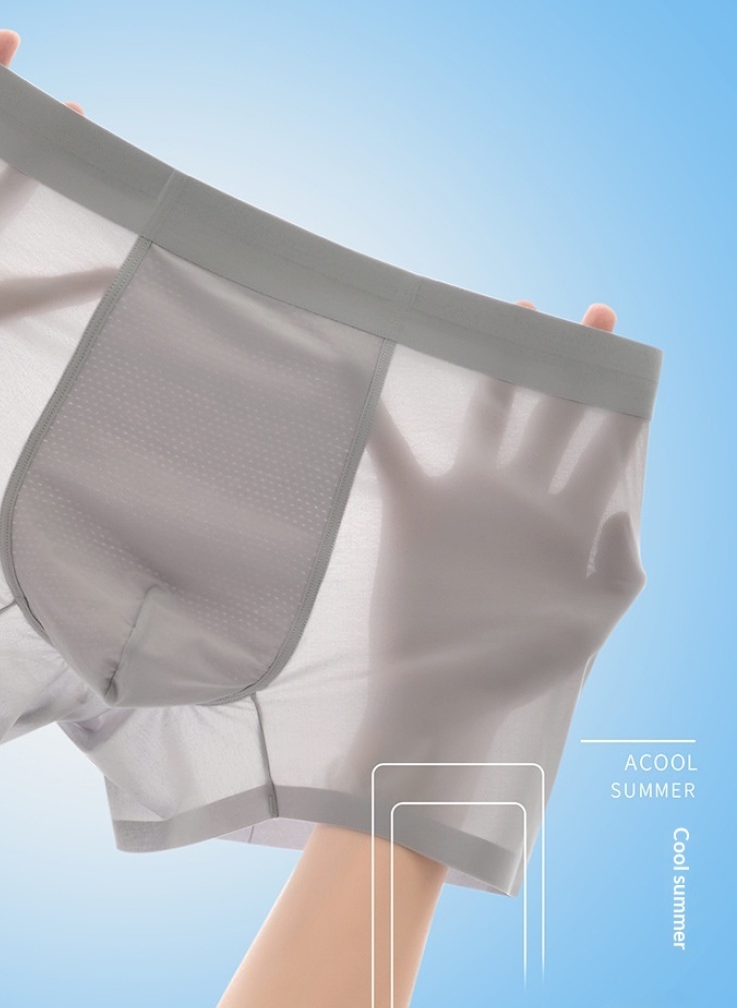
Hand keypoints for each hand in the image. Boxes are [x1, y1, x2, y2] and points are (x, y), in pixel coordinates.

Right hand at [351, 299, 646, 762]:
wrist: (437, 694)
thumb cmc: (514, 670)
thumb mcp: (586, 627)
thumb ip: (617, 571)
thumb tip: (624, 510)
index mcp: (570, 523)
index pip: (606, 448)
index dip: (626, 401)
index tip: (638, 352)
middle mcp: (522, 500)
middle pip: (556, 415)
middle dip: (578, 365)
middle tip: (593, 313)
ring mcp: (468, 500)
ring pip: (487, 415)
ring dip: (498, 368)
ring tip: (509, 314)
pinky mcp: (416, 509)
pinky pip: (394, 449)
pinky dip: (379, 413)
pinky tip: (368, 374)